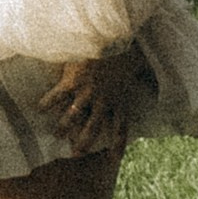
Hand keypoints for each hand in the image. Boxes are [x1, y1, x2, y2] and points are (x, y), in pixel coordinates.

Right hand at [41, 39, 145, 156]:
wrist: (110, 38)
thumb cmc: (126, 50)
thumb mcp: (139, 66)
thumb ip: (146, 77)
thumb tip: (158, 83)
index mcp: (119, 100)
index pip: (120, 128)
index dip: (118, 145)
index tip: (114, 159)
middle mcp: (102, 101)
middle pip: (92, 130)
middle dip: (83, 144)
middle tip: (75, 154)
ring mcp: (85, 93)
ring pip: (72, 118)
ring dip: (63, 128)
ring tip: (56, 134)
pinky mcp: (71, 82)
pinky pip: (56, 97)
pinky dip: (47, 103)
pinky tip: (39, 109)